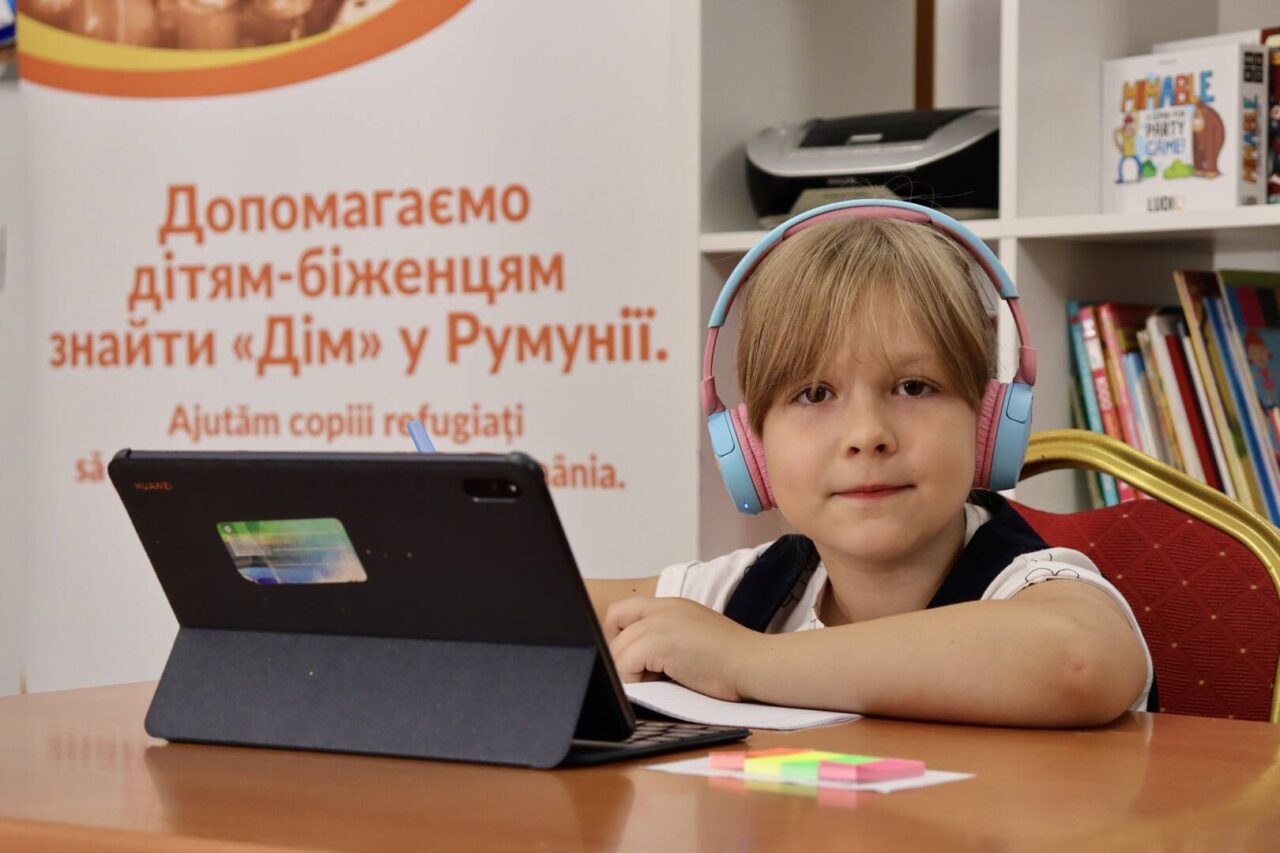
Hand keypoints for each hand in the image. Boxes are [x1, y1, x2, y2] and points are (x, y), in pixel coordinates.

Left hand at [603, 596, 762, 700]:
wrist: (755, 664)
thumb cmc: (733, 661)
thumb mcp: (694, 637)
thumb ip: (667, 638)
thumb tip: (637, 661)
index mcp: (672, 605)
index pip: (623, 610)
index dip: (618, 635)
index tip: (632, 658)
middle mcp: (662, 608)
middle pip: (613, 627)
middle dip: (621, 656)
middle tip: (645, 675)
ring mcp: (659, 623)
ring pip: (617, 650)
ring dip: (630, 672)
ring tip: (659, 681)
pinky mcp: (658, 643)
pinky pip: (624, 665)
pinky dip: (636, 681)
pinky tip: (662, 685)